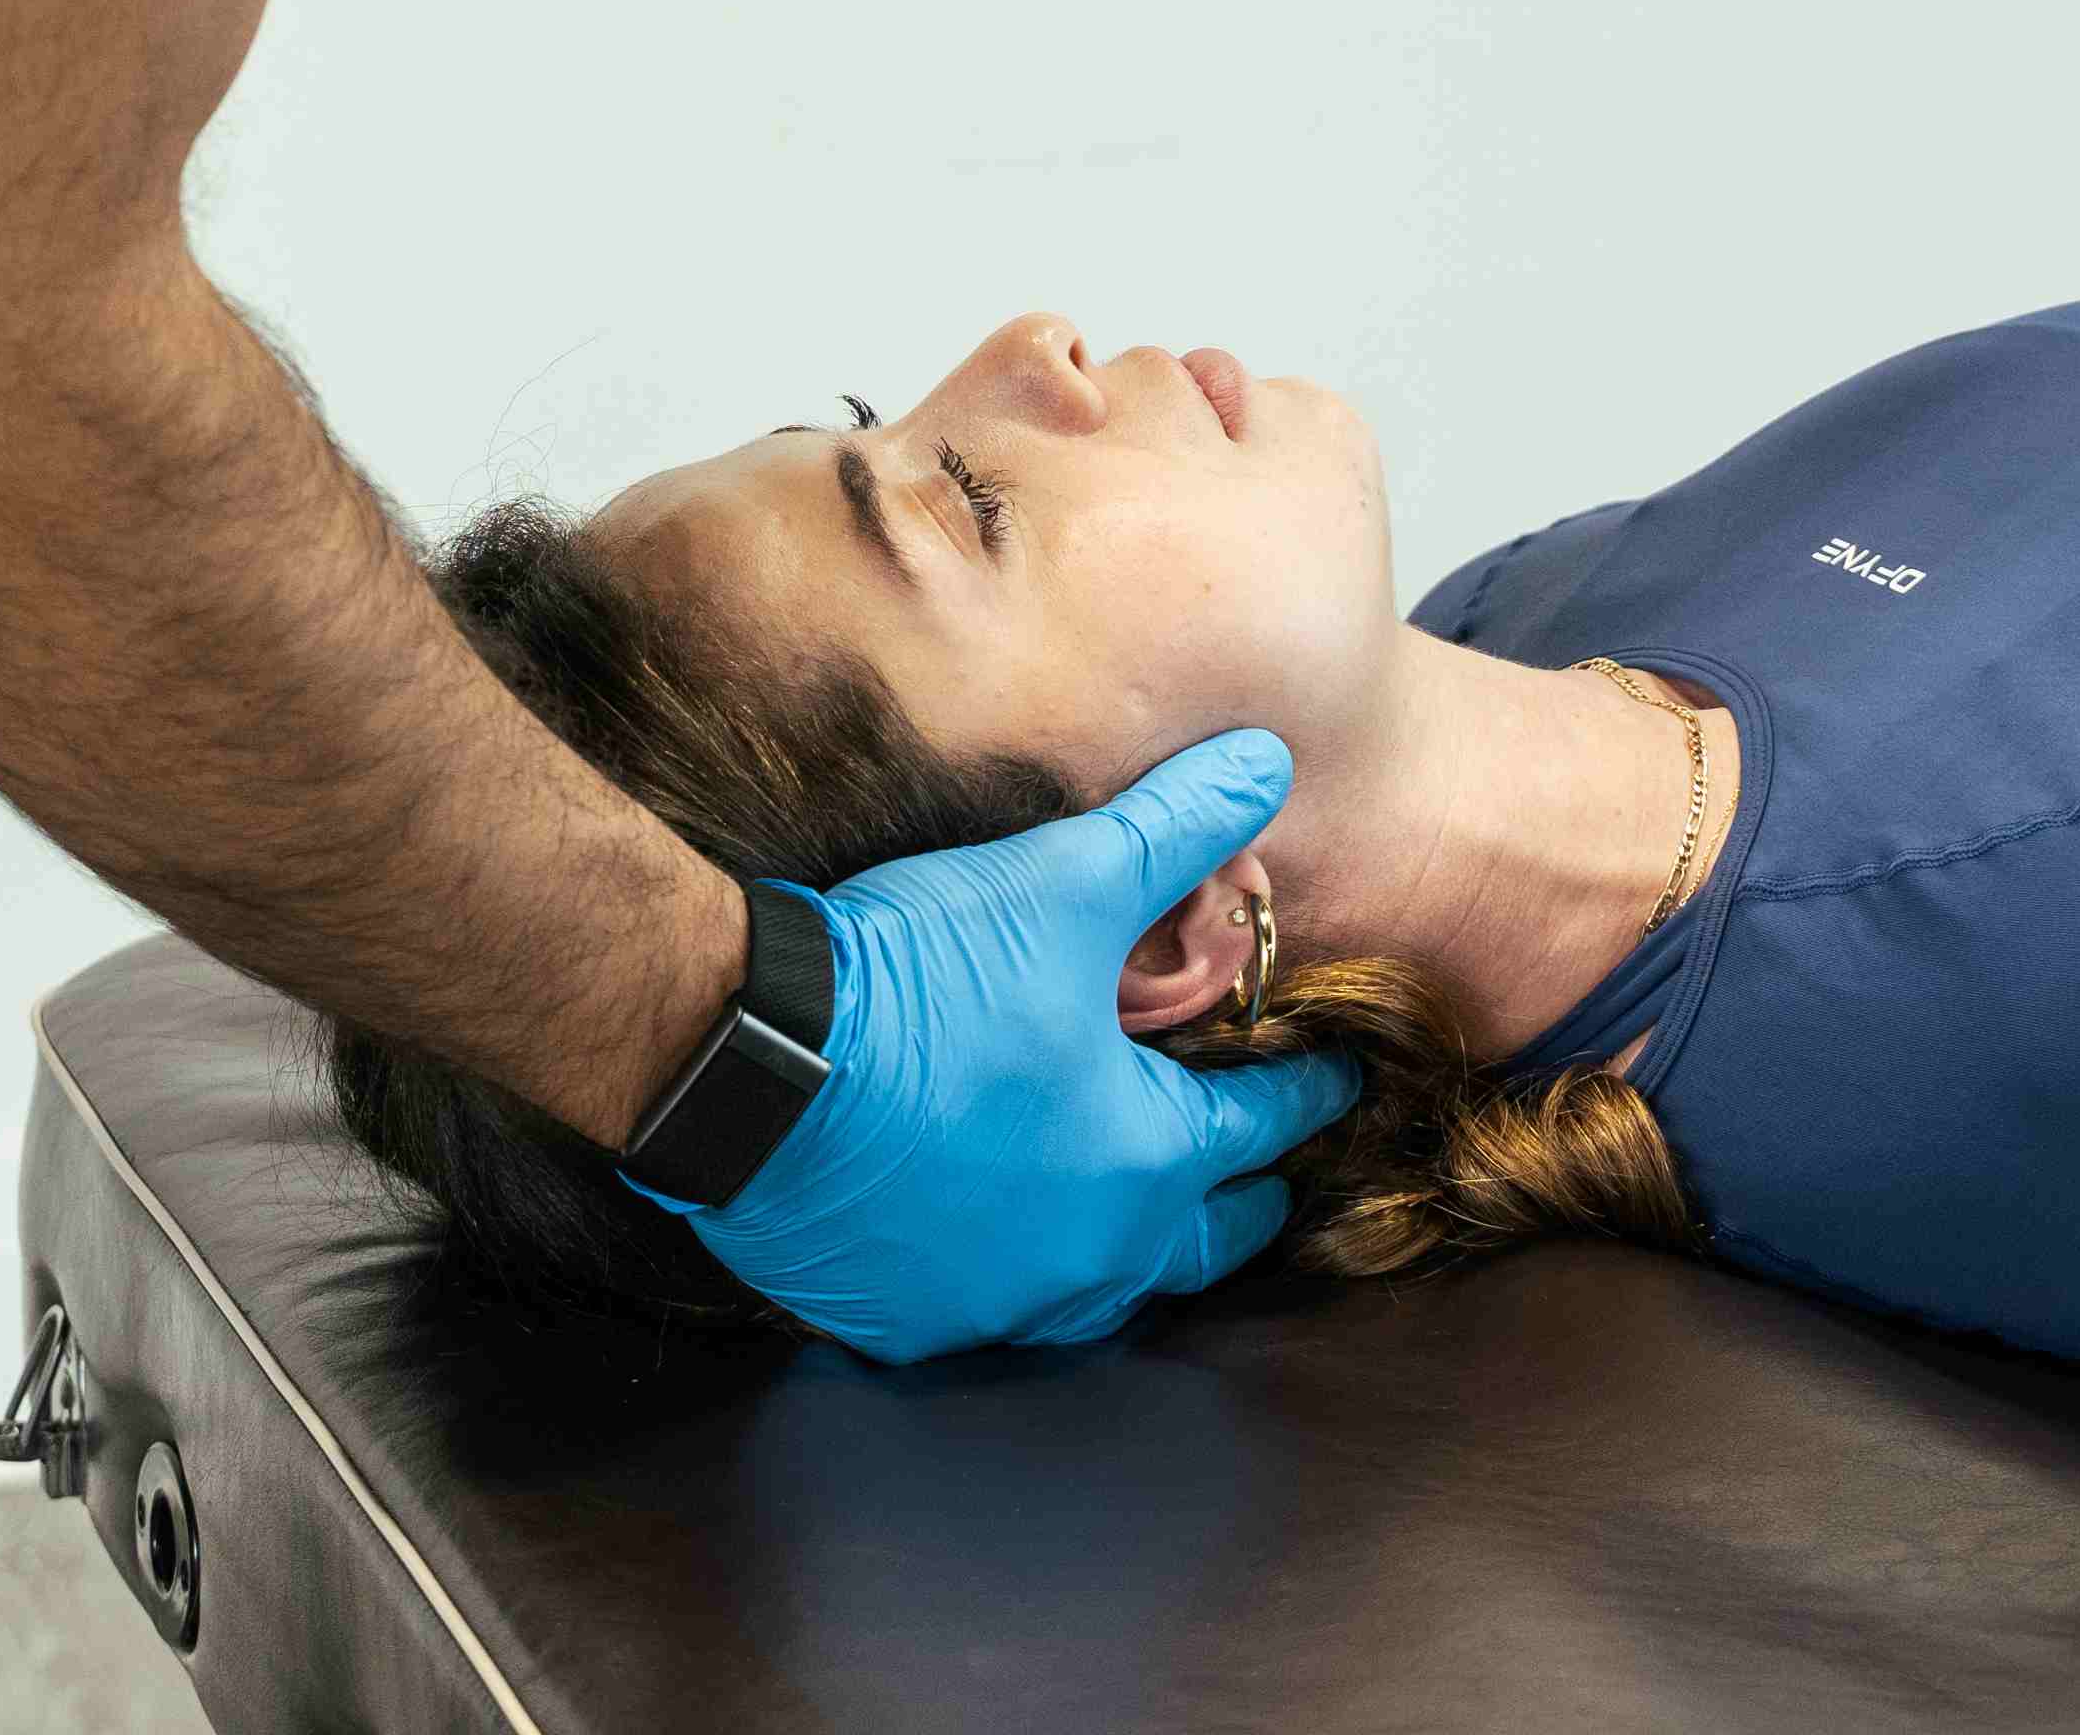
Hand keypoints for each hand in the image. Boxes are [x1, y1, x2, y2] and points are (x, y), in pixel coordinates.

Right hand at [669, 732, 1365, 1357]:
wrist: (746, 1059)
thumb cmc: (918, 981)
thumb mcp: (1062, 883)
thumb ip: (1174, 830)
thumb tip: (1266, 761)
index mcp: (1142, 1162)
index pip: (1259, 1129)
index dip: (1302, 1093)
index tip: (1333, 1081)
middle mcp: (1084, 1257)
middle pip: (1199, 1245)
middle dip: (1241, 1204)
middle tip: (1267, 1179)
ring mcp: (992, 1303)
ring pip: (1099, 1297)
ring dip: (1134, 1257)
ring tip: (1146, 1220)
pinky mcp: (904, 1319)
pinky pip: (988, 1314)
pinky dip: (1013, 1280)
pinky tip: (1005, 1249)